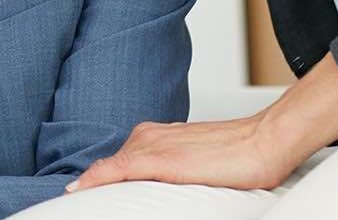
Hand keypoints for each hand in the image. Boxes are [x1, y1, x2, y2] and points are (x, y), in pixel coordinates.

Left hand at [69, 53, 337, 193]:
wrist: (267, 139)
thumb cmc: (240, 152)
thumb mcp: (195, 160)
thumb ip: (173, 168)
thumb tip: (164, 186)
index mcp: (154, 137)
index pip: (116, 162)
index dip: (97, 179)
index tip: (77, 193)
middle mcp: (147, 136)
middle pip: (109, 165)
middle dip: (91, 184)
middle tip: (70, 201)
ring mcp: (152, 146)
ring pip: (108, 167)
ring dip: (90, 184)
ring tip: (72, 199)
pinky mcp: (160, 159)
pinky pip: (117, 170)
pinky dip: (97, 180)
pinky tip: (80, 190)